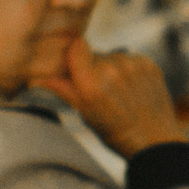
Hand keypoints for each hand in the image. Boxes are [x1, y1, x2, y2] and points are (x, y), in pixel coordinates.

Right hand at [34, 41, 188, 154]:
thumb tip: (35, 78)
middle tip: (104, 92)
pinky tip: (135, 89)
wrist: (154, 141)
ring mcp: (133, 65)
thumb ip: (63, 89)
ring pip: (114, 56)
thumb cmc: (115, 132)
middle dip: (95, 68)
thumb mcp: (85, 113)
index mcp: (91, 83)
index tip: (79, 69)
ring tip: (121, 93)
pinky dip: (131, 70)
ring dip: (114, 68)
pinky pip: (132, 58)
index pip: (77, 47)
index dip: (76, 57)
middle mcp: (112, 69)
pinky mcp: (149, 64)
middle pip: (95, 54)